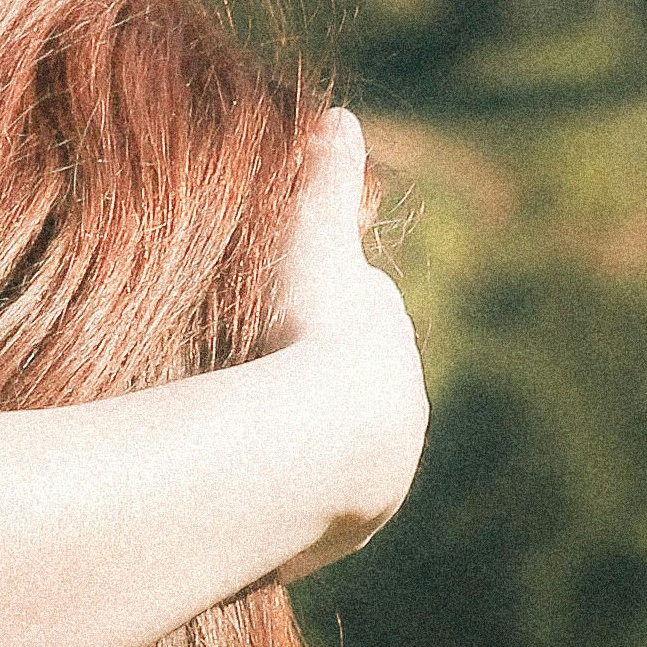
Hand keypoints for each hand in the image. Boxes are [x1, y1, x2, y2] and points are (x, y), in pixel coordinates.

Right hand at [266, 109, 428, 567]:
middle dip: (314, 394)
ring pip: (331, 463)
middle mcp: (400, 425)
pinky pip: (306, 515)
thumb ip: (325, 178)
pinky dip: (282, 507)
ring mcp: (374, 486)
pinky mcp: (341, 532)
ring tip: (246, 454)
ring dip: (299, 457)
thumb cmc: (306, 328)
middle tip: (259, 387)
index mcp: (394, 357)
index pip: (360, 331)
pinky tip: (247, 504)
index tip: (282, 317)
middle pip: (350, 402)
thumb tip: (339, 114)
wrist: (315, 440)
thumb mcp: (311, 238)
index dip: (318, 318)